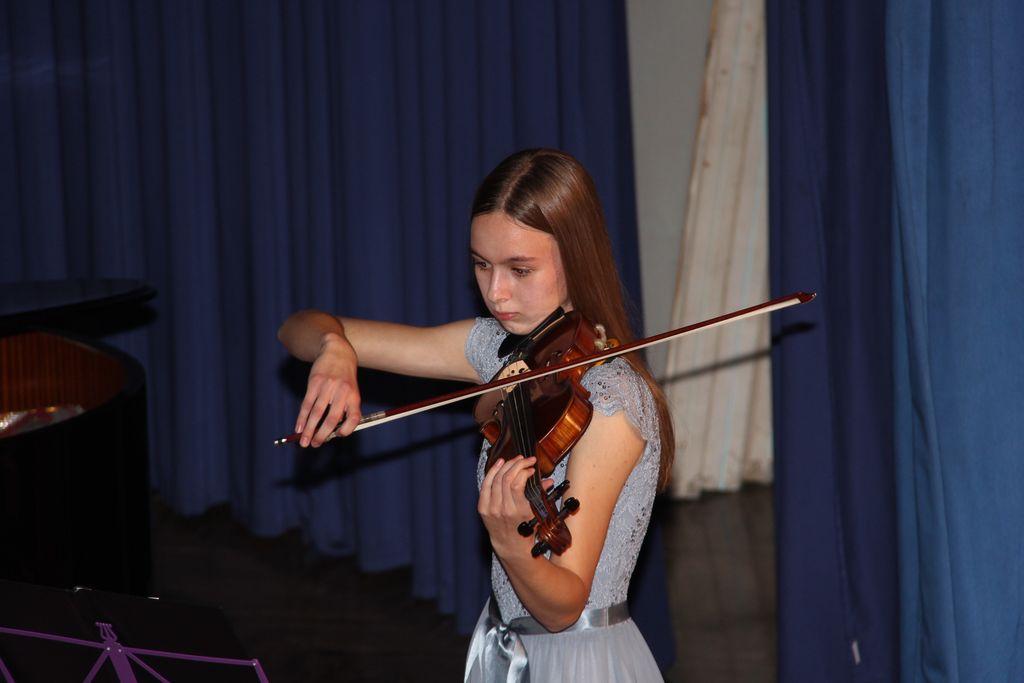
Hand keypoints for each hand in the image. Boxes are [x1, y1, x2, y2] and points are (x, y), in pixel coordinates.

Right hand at [294, 332, 360, 446]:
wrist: (337, 351)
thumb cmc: (345, 377)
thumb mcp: (351, 390)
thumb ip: (345, 408)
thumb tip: (332, 432)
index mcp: (354, 396)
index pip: (354, 417)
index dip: (347, 430)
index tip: (337, 436)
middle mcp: (342, 392)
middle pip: (332, 419)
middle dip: (322, 435)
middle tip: (315, 445)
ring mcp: (328, 387)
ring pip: (316, 413)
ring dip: (309, 430)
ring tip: (304, 441)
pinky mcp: (315, 382)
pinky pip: (307, 404)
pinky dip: (302, 418)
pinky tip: (299, 427)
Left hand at [478, 456, 551, 555]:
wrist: (510, 544)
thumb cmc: (525, 528)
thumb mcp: (536, 512)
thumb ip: (541, 494)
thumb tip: (548, 480)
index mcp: (518, 510)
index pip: (516, 483)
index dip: (524, 471)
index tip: (531, 468)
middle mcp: (503, 509)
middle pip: (506, 478)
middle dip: (516, 464)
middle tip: (525, 460)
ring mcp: (491, 508)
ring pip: (495, 479)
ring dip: (505, 465)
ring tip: (514, 460)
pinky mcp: (483, 508)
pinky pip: (485, 485)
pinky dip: (492, 472)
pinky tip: (499, 464)